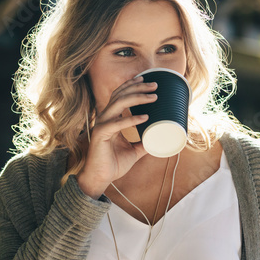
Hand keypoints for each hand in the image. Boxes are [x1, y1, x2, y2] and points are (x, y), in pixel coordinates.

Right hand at [75, 75, 159, 197]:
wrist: (100, 178)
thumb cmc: (113, 164)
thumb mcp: (134, 151)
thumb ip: (144, 143)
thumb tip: (159, 140)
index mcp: (111, 119)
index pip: (119, 96)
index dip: (131, 86)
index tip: (146, 81)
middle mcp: (104, 118)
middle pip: (120, 95)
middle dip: (138, 87)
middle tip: (154, 86)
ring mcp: (101, 125)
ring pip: (118, 103)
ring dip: (137, 97)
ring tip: (153, 97)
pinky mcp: (100, 134)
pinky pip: (117, 124)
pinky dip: (131, 119)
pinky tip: (144, 117)